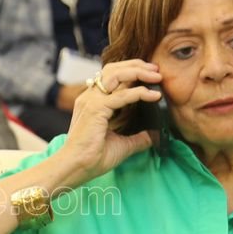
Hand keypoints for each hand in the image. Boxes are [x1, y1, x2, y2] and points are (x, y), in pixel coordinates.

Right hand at [56, 59, 163, 187]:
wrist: (75, 168)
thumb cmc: (92, 158)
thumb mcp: (121, 145)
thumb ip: (136, 138)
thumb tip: (152, 136)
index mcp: (92, 102)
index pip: (111, 76)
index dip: (132, 71)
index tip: (151, 75)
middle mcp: (89, 97)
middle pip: (114, 69)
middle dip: (137, 65)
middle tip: (156, 69)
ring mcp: (91, 101)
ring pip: (117, 75)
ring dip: (139, 72)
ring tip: (157, 76)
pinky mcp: (95, 109)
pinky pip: (122, 95)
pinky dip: (140, 92)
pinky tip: (154, 95)